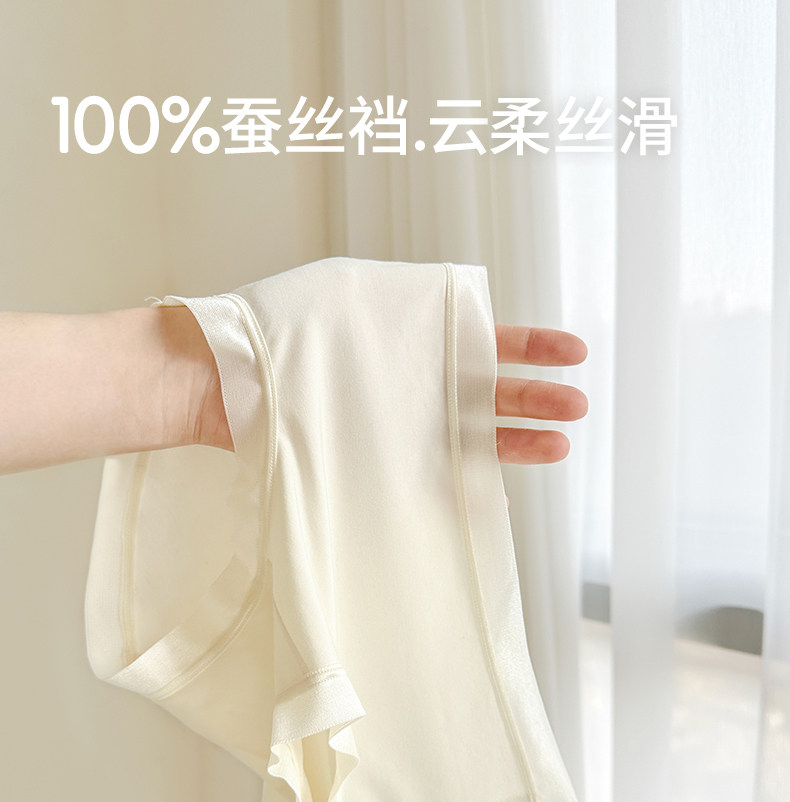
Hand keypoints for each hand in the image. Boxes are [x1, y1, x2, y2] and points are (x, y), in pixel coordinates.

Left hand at [198, 322, 589, 463]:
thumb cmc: (281, 326)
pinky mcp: (380, 461)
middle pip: (490, 388)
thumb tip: (458, 308)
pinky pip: (436, 471)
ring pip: (471, 431)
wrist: (225, 381)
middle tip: (577, 403)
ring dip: (519, 437)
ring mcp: (400, 423)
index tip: (572, 350)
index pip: (486, 338)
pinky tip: (503, 485)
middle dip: (537, 394)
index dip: (531, 345)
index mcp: (414, 333)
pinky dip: (471, 478)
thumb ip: (405, 298)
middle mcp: (414, 380)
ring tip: (561, 443)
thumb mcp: (347, 288)